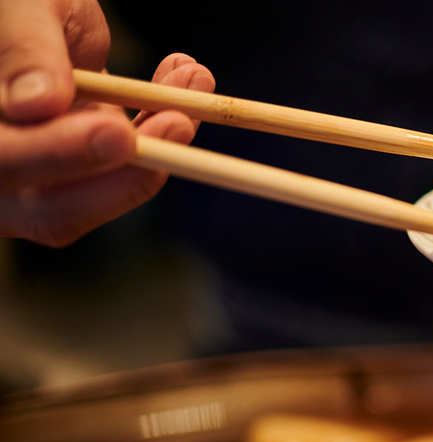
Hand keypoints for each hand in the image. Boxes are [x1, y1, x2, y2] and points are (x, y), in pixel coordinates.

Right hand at [0, 0, 213, 246]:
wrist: (39, 12)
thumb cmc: (18, 4)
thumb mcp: (21, 8)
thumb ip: (25, 50)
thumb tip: (36, 106)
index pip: (2, 164)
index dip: (59, 155)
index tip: (119, 132)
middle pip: (53, 210)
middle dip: (128, 172)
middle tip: (179, 121)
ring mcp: (41, 177)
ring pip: (102, 192)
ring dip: (162, 142)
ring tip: (194, 77)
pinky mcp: (84, 166)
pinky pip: (129, 167)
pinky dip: (164, 126)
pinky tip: (187, 74)